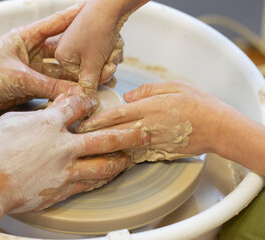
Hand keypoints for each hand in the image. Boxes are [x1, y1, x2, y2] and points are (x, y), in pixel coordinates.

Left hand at [0, 2, 85, 114]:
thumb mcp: (17, 77)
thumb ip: (45, 85)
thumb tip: (73, 92)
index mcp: (26, 38)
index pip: (56, 25)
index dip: (75, 18)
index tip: (92, 12)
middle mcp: (31, 54)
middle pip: (62, 53)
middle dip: (81, 57)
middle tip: (101, 58)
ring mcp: (31, 71)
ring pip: (58, 74)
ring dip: (74, 79)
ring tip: (94, 81)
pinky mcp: (28, 88)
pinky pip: (50, 90)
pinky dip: (62, 94)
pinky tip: (75, 96)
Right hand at [0, 94, 148, 212]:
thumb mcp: (13, 121)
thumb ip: (40, 112)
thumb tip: (57, 104)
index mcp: (50, 124)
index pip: (78, 107)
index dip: (89, 102)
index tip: (94, 103)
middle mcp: (64, 146)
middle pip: (104, 138)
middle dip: (127, 134)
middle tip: (143, 132)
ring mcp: (66, 169)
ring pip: (103, 165)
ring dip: (120, 160)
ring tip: (130, 157)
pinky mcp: (62, 189)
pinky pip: (89, 183)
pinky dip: (101, 178)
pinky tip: (109, 176)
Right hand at [55, 0, 149, 94]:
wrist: (112, 5)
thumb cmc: (98, 28)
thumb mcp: (93, 63)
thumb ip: (89, 83)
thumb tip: (86, 97)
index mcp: (62, 56)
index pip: (81, 79)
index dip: (98, 77)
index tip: (107, 72)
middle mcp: (68, 49)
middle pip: (91, 72)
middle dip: (106, 67)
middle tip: (111, 60)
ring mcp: (80, 42)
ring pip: (100, 63)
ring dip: (111, 58)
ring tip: (113, 46)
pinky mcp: (92, 37)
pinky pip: (104, 53)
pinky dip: (113, 50)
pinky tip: (115, 42)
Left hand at [78, 81, 235, 155]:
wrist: (218, 127)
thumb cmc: (198, 103)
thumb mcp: (173, 86)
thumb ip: (147, 90)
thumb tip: (127, 96)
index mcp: (149, 107)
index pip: (117, 115)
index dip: (97, 120)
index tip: (82, 123)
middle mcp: (148, 126)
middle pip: (115, 132)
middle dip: (95, 135)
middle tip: (78, 138)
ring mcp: (152, 141)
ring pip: (122, 145)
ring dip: (105, 147)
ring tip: (89, 148)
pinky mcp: (159, 150)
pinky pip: (136, 153)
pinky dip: (122, 154)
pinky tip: (111, 156)